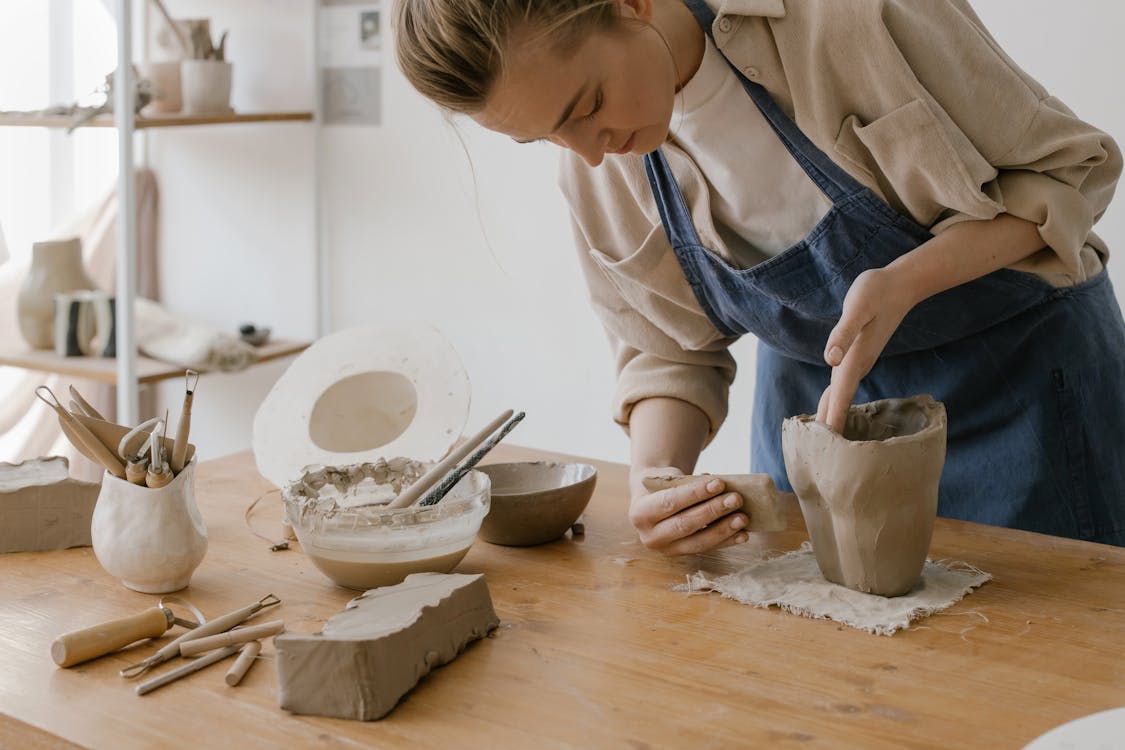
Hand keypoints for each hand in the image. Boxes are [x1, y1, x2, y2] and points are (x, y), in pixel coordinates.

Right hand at [628, 468, 748, 554]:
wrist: (651, 501)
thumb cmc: (663, 486)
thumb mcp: (667, 479)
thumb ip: (687, 483)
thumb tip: (719, 485)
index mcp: (640, 512)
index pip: (670, 502)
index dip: (696, 493)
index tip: (719, 483)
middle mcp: (649, 536)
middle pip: (685, 524)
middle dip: (713, 511)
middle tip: (736, 499)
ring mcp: (666, 549)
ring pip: (698, 542)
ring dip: (723, 530)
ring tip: (743, 517)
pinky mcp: (682, 556)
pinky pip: (707, 549)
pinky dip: (726, 542)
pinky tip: (743, 534)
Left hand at [816, 267, 916, 432]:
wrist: (901, 284)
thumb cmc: (877, 291)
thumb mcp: (858, 307)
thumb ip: (843, 333)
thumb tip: (830, 359)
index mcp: (854, 357)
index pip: (839, 395)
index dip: (831, 419)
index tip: (826, 447)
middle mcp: (857, 364)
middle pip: (838, 400)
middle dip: (829, 425)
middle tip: (816, 454)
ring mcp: (859, 361)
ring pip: (840, 393)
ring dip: (831, 414)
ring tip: (820, 439)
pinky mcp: (859, 355)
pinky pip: (843, 384)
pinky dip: (835, 399)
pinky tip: (831, 406)